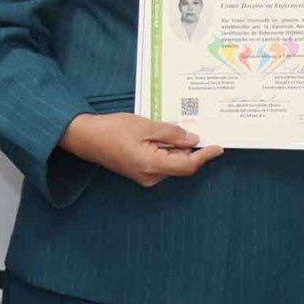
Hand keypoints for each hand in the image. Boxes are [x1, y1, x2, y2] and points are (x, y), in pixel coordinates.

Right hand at [59, 112, 222, 186]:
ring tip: (180, 128)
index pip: (188, 165)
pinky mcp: (140, 172)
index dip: (205, 156)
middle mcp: (151, 176)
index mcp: (152, 165)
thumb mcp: (145, 126)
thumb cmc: (113, 129)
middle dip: (193, 149)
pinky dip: (168, 151)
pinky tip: (167, 136)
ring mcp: (145, 177)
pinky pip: (162, 163)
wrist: (85, 138)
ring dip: (179, 149)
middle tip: (202, 129)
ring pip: (172, 163)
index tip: (218, 147)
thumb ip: (171, 133)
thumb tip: (193, 139)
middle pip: (181, 165)